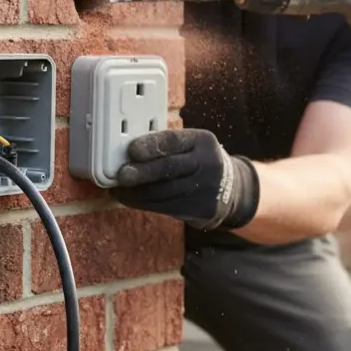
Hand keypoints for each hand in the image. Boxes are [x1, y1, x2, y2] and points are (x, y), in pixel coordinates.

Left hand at [111, 129, 259, 230]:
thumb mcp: (192, 146)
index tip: (131, 150)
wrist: (231, 189)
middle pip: (169, 168)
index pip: (174, 141)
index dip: (151, 145)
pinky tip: (130, 200)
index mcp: (202, 141)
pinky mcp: (201, 209)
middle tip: (121, 175)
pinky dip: (144, 204)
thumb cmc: (198, 162)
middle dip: (142, 172)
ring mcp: (206, 188)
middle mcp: (207, 163)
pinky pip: (166, 207)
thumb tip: (125, 152)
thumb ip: (167, 147)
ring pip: (164, 192)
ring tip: (119, 190)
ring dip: (137, 193)